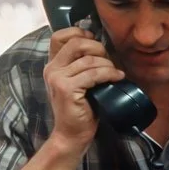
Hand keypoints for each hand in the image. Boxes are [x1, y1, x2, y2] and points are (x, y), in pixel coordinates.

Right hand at [43, 26, 124, 150]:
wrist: (71, 135)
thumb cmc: (80, 109)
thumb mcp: (78, 82)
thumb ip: (81, 64)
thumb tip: (102, 47)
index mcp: (52, 65)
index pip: (60, 36)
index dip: (80, 33)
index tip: (95, 45)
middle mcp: (51, 69)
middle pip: (76, 42)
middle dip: (98, 48)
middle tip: (108, 61)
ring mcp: (57, 78)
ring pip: (89, 59)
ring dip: (107, 64)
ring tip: (115, 73)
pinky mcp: (66, 89)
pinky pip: (93, 74)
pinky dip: (109, 74)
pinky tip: (117, 78)